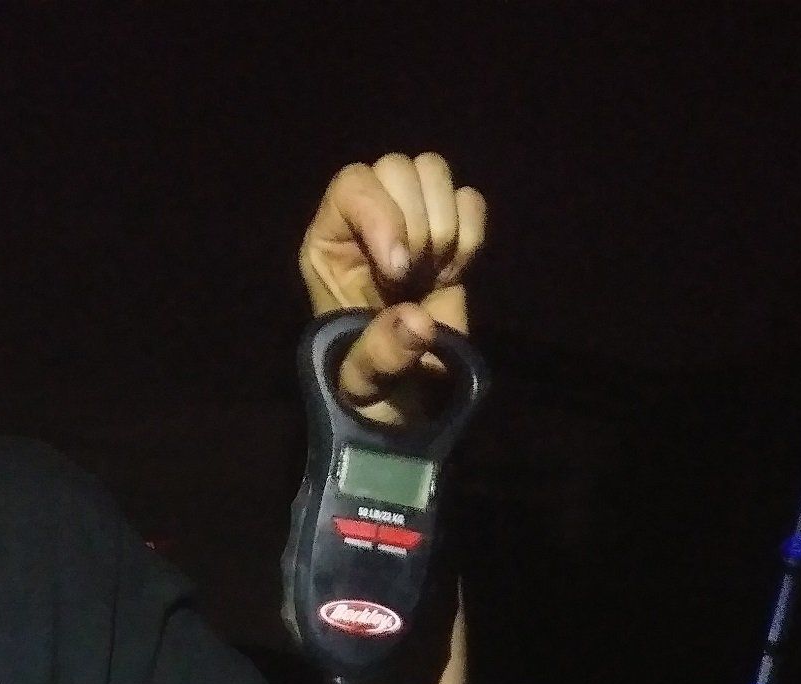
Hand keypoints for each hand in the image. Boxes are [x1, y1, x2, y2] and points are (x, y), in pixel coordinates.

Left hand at [298, 152, 486, 423]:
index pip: (351, 185)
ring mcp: (409, 220)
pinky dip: (471, 233)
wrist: (409, 399)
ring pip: (433, 171)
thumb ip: (380, 354)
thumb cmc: (370, 387)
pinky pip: (469, 199)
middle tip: (416, 279)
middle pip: (396, 168)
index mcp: (330, 245)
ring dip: (444, 226)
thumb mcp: (362, 384)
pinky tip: (453, 271)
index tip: (400, 270)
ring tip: (434, 274)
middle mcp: (366, 221)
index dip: (381, 214)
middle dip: (418, 224)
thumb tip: (418, 321)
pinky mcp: (448, 231)